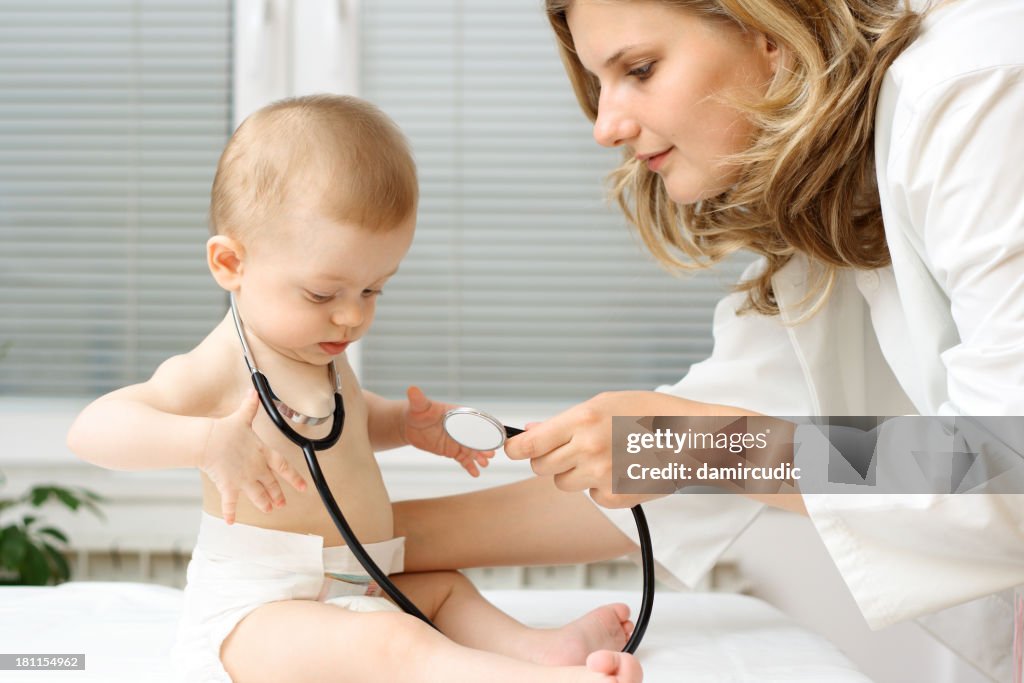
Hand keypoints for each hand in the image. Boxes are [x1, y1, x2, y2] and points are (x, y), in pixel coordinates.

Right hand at [200, 389, 307, 523]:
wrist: (208, 441)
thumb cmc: (225, 429)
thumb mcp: (242, 417)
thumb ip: (250, 406)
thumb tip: (253, 391)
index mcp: (264, 453)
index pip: (284, 467)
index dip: (294, 478)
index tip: (303, 487)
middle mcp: (257, 469)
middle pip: (272, 485)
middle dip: (278, 495)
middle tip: (282, 504)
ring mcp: (244, 480)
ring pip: (258, 496)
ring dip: (264, 503)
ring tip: (268, 510)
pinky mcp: (229, 487)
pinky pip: (230, 503)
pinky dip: (230, 513)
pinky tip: (230, 522)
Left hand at [402, 386, 494, 476]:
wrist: (410, 426)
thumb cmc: (417, 412)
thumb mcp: (418, 406)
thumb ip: (418, 399)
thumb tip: (412, 389)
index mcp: (458, 415)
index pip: (475, 420)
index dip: (484, 427)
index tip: (495, 432)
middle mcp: (462, 428)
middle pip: (477, 437)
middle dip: (484, 445)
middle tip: (490, 453)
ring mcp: (458, 441)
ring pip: (472, 450)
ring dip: (480, 456)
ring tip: (485, 463)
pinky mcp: (452, 451)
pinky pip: (463, 460)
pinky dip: (470, 466)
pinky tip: (475, 473)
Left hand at [504, 391, 722, 507]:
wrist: (694, 439)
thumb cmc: (651, 414)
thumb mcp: (606, 404)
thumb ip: (565, 421)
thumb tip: (530, 432)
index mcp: (583, 419)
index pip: (530, 444)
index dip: (516, 450)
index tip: (512, 451)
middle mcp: (589, 448)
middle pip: (542, 468)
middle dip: (551, 461)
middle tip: (574, 451)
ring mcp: (602, 476)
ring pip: (564, 484)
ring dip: (576, 475)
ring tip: (606, 458)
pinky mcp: (616, 498)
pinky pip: (592, 498)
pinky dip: (602, 489)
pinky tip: (623, 472)